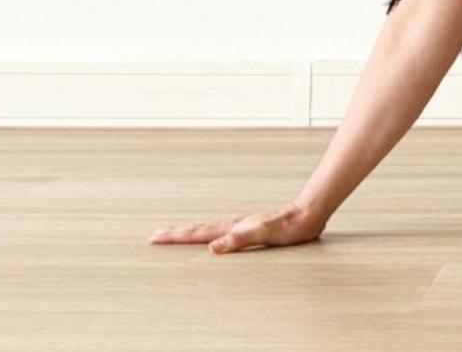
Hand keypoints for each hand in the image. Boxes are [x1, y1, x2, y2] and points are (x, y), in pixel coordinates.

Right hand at [148, 201, 324, 254]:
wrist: (307, 214)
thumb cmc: (289, 226)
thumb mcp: (263, 235)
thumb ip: (239, 240)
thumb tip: (213, 247)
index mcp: (232, 228)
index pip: (198, 233)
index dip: (176, 236)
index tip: (154, 237)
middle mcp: (234, 226)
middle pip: (198, 230)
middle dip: (176, 234)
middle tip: (155, 235)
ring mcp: (241, 226)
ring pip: (208, 230)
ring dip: (190, 233)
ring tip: (176, 235)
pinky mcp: (250, 230)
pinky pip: (221, 233)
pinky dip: (208, 235)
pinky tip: (213, 239)